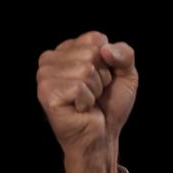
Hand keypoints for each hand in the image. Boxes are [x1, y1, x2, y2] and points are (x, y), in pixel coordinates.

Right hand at [36, 31, 137, 172]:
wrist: (103, 134)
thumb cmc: (109, 105)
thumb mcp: (126, 74)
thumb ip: (125, 54)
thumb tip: (106, 49)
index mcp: (68, 50)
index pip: (96, 38)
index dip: (109, 62)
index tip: (103, 79)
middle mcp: (51, 59)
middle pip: (92, 53)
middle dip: (103, 77)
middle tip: (95, 93)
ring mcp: (45, 75)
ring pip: (85, 69)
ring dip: (95, 90)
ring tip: (88, 101)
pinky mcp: (46, 92)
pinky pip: (79, 86)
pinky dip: (87, 100)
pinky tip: (80, 108)